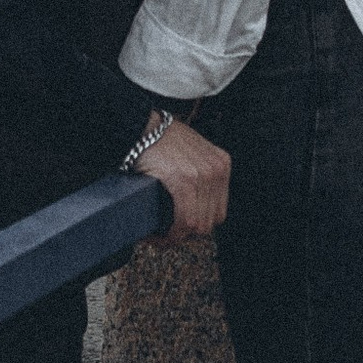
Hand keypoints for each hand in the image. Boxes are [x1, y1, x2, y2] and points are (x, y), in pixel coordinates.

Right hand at [136, 115, 230, 243]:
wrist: (141, 126)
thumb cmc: (159, 138)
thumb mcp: (191, 151)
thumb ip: (198, 171)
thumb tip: (194, 203)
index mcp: (221, 164)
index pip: (218, 210)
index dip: (198, 223)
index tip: (180, 228)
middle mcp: (217, 170)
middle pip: (210, 220)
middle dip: (187, 232)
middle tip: (166, 234)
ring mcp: (203, 175)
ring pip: (198, 224)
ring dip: (177, 235)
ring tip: (159, 236)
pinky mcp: (185, 181)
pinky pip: (185, 219)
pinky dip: (171, 232)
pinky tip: (158, 233)